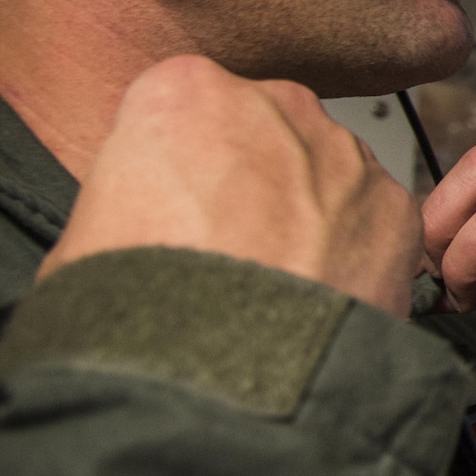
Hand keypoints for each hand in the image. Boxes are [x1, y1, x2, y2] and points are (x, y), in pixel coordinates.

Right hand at [41, 55, 422, 316]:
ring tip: (273, 285)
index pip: (184, 108)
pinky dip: (354, 254)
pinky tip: (317, 298)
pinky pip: (372, 220)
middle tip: (229, 250)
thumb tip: (134, 221)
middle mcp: (275, 106)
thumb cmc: (144, 311)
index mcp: (183, 94)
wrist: (222, 381)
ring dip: (305, 216)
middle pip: (261, 132)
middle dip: (250, 181)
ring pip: (323, 173)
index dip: (179, 165)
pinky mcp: (394, 206)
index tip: (176, 207)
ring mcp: (343, 153)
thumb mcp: (81, 243)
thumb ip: (123, 201)